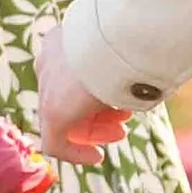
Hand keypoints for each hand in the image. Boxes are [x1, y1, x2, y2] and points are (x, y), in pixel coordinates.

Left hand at [32, 13, 135, 166]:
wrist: (121, 36)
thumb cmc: (133, 35)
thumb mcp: (125, 43)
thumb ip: (120, 58)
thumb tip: (145, 64)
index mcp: (63, 41)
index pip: (72, 75)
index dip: (97, 92)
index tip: (121, 103)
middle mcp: (49, 62)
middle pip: (68, 98)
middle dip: (98, 114)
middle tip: (123, 121)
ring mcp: (47, 88)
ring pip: (64, 119)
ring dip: (93, 129)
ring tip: (120, 132)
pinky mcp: (51, 112)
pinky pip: (54, 143)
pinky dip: (74, 153)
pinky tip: (96, 157)